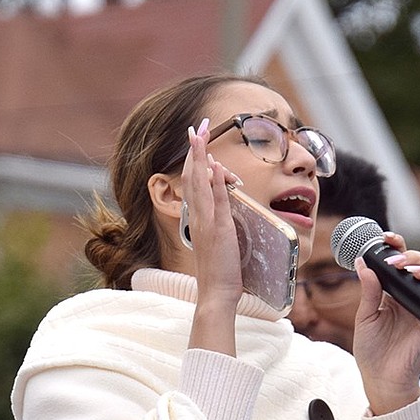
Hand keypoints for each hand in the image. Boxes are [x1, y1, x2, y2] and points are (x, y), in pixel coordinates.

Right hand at [182, 119, 243, 354]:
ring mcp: (207, 223)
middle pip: (193, 177)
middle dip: (194, 150)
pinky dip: (215, 184)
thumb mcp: (220, 241)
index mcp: (200, 219)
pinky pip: (216, 203)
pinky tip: (216, 167)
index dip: (195, 160)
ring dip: (200, 158)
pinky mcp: (219, 231)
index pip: (194, 183)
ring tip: (199, 135)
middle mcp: (199, 218)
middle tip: (195, 127)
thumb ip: (220, 221)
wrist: (216, 293)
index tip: (196, 140)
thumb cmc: (221, 271)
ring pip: (200, 184)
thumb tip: (226, 203)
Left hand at [351, 233, 419, 414]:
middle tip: (397, 263)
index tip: (387, 238)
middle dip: (412, 258)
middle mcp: (411, 297)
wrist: (381, 378)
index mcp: (392, 292)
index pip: (400, 263)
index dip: (397, 247)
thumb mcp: (365, 317)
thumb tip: (364, 263)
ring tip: (414, 275)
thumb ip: (369, 291)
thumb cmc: (371, 349)